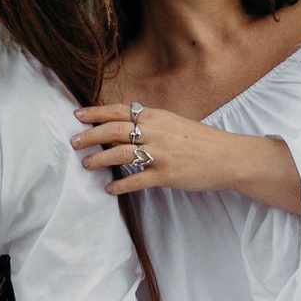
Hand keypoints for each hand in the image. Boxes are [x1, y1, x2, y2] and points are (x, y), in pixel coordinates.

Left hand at [75, 97, 253, 197]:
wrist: (227, 156)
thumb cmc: (200, 141)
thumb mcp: (173, 124)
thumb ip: (150, 124)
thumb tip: (122, 127)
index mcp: (157, 116)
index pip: (119, 111)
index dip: (96, 112)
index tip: (77, 115)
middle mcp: (156, 131)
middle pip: (114, 130)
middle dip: (90, 136)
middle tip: (74, 142)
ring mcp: (160, 153)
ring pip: (121, 154)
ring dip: (99, 159)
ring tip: (86, 164)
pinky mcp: (166, 175)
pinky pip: (136, 180)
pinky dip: (120, 185)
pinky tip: (109, 189)